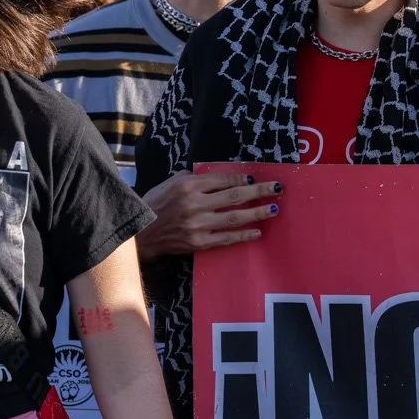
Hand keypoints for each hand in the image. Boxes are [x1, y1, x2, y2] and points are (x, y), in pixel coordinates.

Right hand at [136, 171, 280, 259]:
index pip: (222, 179)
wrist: (141, 233)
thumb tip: (216, 177)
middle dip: (258, 191)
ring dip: (256, 213)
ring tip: (273, 209)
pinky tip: (257, 231)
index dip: (240, 178)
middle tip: (277, 189)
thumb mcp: (171, 182)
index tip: (253, 178)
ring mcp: (198, 225)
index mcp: (188, 185)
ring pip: (234, 217)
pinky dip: (243, 235)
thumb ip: (193, 178)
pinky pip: (226, 238)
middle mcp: (195, 204)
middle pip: (234, 196)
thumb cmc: (156, 203)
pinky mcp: (198, 242)